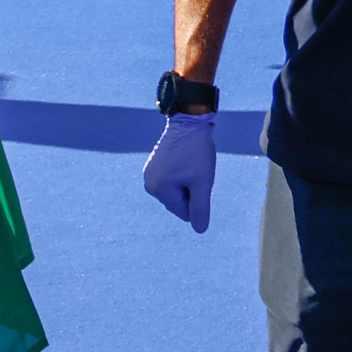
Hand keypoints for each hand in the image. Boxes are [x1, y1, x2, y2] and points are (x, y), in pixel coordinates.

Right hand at [138, 110, 220, 233]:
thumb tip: (200, 230)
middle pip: (179, 203)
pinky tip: (183, 160)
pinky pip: (171, 182)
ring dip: (186, 183)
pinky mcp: (153, 167)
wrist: (188, 122)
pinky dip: (181, 175)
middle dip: (190, 190)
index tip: (197, 176)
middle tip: (194, 169)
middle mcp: (149, 185)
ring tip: (189, 164)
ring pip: (176, 193)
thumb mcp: (203, 183)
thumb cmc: (197, 152)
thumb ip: (201, 208)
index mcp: (159, 190)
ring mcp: (149, 175)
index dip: (197, 197)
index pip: (185, 213)